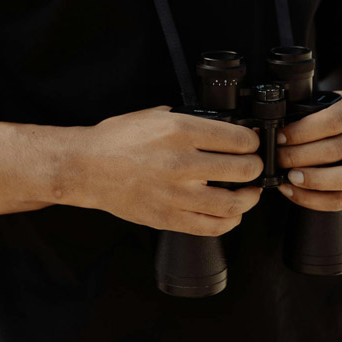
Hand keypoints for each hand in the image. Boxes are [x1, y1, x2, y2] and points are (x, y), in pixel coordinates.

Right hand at [70, 106, 263, 235]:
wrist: (86, 168)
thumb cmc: (115, 141)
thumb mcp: (153, 114)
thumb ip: (187, 120)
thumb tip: (217, 127)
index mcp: (179, 131)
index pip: (238, 139)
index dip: (252, 141)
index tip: (251, 143)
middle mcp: (181, 163)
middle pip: (243, 169)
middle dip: (254, 167)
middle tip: (252, 165)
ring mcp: (175, 194)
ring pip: (233, 203)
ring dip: (249, 197)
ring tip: (250, 192)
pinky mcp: (168, 218)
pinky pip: (211, 227)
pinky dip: (229, 221)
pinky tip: (231, 214)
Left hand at [276, 91, 341, 210]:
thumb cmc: (330, 114)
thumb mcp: (321, 104)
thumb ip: (301, 113)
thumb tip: (263, 130)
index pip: (333, 120)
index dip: (302, 131)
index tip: (278, 138)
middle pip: (337, 150)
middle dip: (299, 157)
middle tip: (275, 160)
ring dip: (313, 181)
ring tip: (287, 179)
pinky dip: (315, 199)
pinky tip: (293, 191)